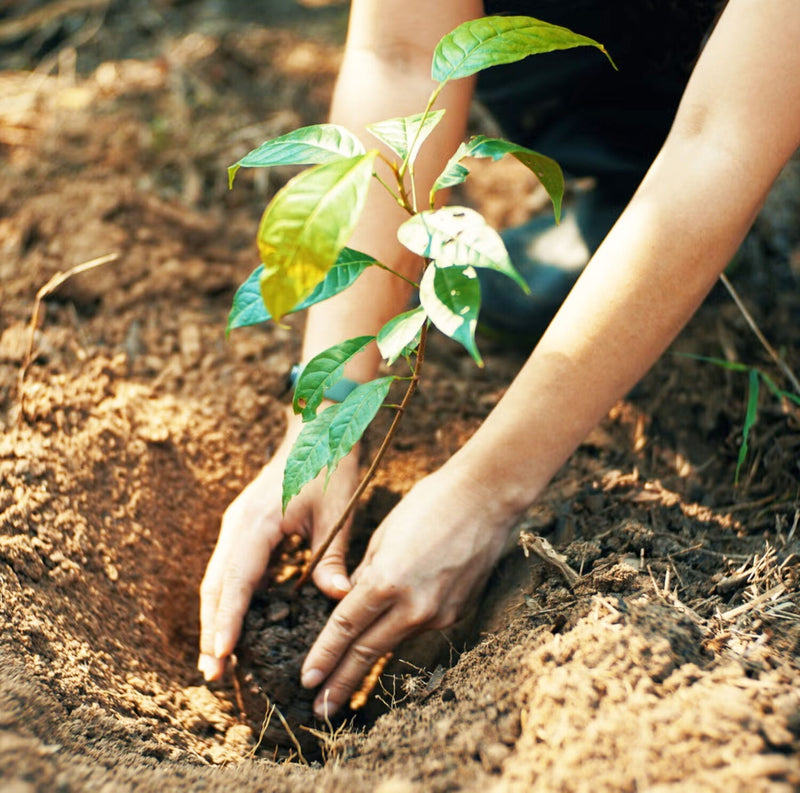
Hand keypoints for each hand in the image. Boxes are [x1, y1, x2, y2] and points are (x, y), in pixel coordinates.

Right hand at [197, 410, 359, 680]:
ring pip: (218, 578)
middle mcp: (238, 525)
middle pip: (216, 585)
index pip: (237, 581)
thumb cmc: (329, 467)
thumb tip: (339, 598)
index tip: (220, 656)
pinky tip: (235, 623)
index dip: (227, 621)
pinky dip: (228, 598)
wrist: (317, 430)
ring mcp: (237, 525)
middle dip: (212, 630)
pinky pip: (230, 568)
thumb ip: (332, 557)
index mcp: (258, 523)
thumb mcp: (337, 512)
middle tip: (211, 675)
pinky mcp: (244, 526)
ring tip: (216, 659)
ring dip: (215, 617)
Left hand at [299, 463, 518, 717]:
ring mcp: (439, 613)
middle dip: (341, 682)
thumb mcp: (384, 534)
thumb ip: (365, 575)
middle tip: (320, 710)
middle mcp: (414, 605)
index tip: (306, 680)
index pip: (346, 628)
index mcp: (387, 580)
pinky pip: (420, 626)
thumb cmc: (430, 504)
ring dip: (369, 662)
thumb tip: (351, 600)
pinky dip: (400, 631)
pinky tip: (389, 635)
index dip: (324, 656)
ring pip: (394, 640)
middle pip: (368, 651)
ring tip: (346, 686)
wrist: (487, 498)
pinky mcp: (457, 612)